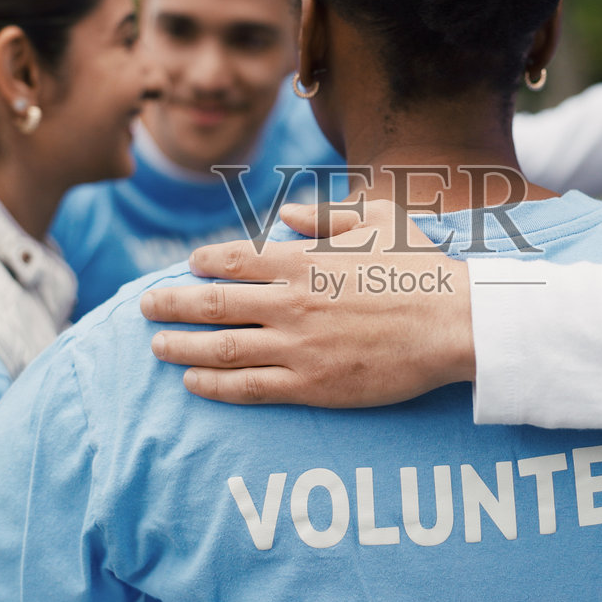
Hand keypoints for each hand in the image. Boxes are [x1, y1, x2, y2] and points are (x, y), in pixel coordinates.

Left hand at [141, 200, 475, 406]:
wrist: (456, 324)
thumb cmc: (422, 267)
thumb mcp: (378, 218)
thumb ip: (324, 215)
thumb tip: (281, 215)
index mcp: (303, 260)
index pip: (233, 259)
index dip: (202, 263)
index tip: (189, 267)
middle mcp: (291, 302)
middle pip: (211, 304)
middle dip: (170, 304)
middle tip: (146, 306)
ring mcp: (298, 347)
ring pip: (220, 349)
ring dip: (181, 346)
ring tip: (156, 345)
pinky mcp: (312, 385)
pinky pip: (249, 386)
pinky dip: (214, 384)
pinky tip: (193, 380)